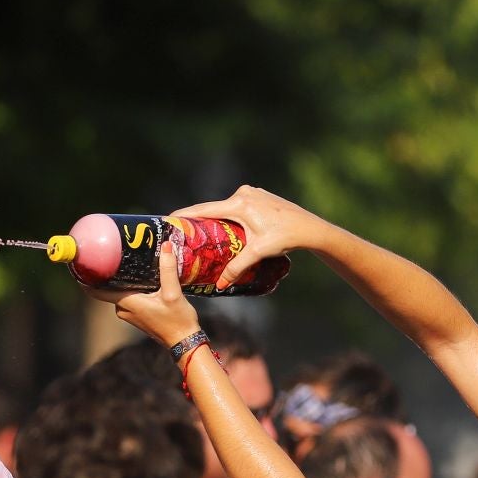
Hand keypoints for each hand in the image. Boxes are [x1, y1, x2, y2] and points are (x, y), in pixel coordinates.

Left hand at [89, 243, 201, 348]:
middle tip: (111, 250)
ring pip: (119, 291)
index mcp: (126, 303)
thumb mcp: (173, 294)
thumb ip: (168, 270)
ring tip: (126, 259)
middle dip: (109, 271)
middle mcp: (123, 309)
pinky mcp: (137, 315)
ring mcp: (129, 313)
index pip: (96, 291)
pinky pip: (127, 297)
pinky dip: (130, 286)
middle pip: (108, 287)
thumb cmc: (178, 321)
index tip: (79, 263)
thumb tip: (165, 245)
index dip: (85, 278)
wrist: (184, 342)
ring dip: (122, 278)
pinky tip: (139, 275)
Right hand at [172, 186, 327, 289]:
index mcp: (239, 204)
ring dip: (218, 219)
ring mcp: (251, 192)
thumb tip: (220, 284)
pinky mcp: (258, 195)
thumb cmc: (284, 237)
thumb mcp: (258, 252)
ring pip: (227, 208)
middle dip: (201, 221)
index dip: (185, 215)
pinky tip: (228, 228)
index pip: (204, 209)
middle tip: (186, 233)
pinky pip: (238, 206)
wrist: (309, 228)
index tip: (168, 219)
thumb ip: (237, 267)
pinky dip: (231, 216)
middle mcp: (243, 194)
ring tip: (205, 234)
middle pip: (214, 208)